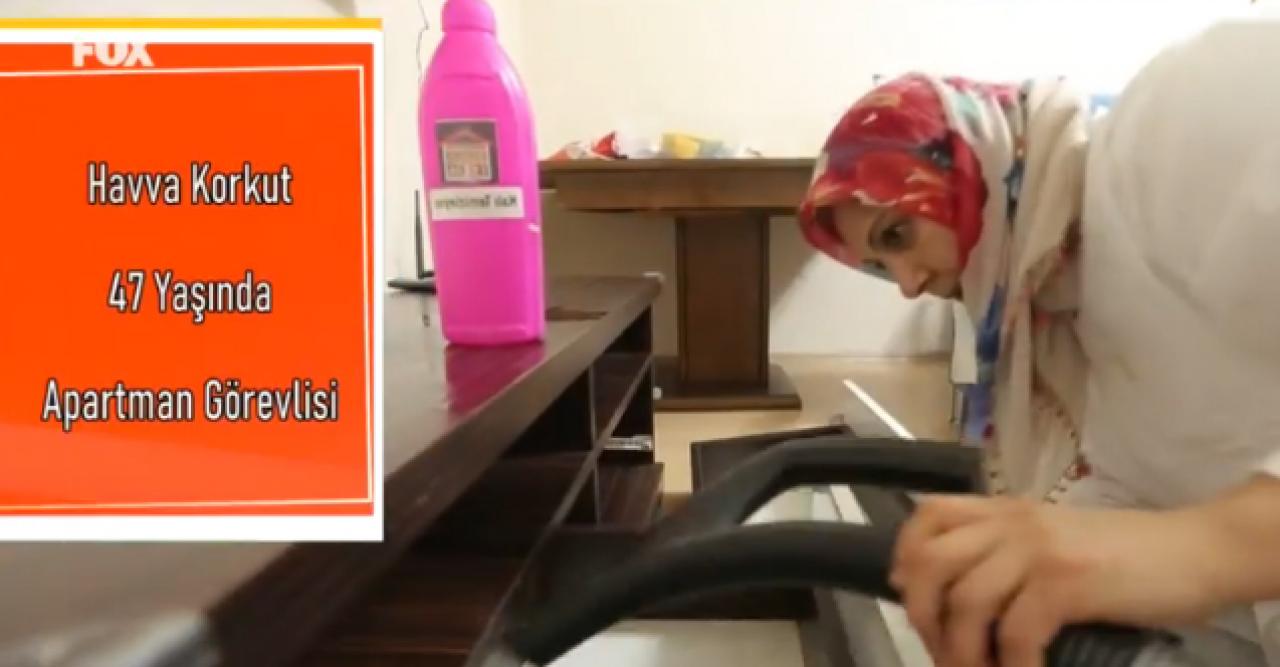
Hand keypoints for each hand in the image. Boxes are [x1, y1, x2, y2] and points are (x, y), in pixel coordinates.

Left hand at [888, 495, 1223, 666]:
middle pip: (931, 563)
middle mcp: (1014, 523)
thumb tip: (952, 590)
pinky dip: (1012, 666)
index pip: (928, 515)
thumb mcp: (1053, 540)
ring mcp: (1039, 551)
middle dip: (922, 616)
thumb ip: (1005, 553)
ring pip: (966, 603)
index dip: (905, 555)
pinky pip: (1016, 633)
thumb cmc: (1125, 556)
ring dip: (963, 652)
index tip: (908, 593)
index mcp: (1006, 510)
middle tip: (940, 651)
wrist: (1194, 551)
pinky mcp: (1068, 583)